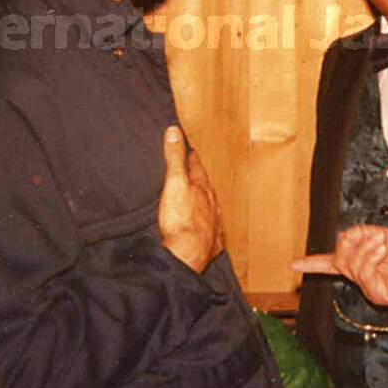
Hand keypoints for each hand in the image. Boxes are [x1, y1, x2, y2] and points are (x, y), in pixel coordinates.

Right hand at [158, 126, 222, 271]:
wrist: (187, 256)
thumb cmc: (180, 220)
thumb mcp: (174, 183)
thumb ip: (174, 158)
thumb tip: (174, 131)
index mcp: (203, 189)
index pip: (198, 168)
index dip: (193, 158)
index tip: (191, 150)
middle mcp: (212, 206)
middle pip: (207, 189)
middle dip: (201, 181)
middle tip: (197, 174)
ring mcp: (213, 226)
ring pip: (211, 210)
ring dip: (206, 204)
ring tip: (201, 201)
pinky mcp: (210, 246)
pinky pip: (212, 234)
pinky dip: (209, 230)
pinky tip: (207, 232)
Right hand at [290, 225, 387, 308]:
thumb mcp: (384, 236)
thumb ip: (362, 234)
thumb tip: (346, 235)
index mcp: (362, 265)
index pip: (332, 265)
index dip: (312, 264)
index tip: (293, 264)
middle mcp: (362, 278)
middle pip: (339, 256)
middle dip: (351, 240)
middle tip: (374, 236)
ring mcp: (369, 288)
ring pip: (350, 262)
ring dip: (365, 245)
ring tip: (382, 243)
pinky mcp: (378, 294)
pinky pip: (363, 271)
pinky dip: (371, 255)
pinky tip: (382, 250)